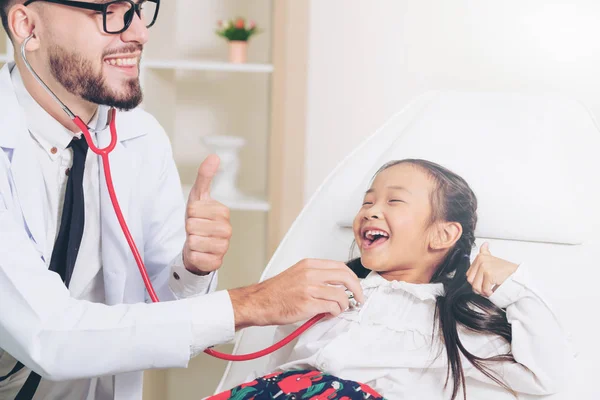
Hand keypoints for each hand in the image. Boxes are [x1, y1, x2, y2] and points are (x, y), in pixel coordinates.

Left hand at [183, 154, 231, 274]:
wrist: (197, 246)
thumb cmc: (198, 220)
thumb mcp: (198, 197)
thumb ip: (205, 176)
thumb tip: (213, 157)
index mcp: (224, 212)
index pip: (193, 209)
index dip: (189, 213)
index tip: (196, 216)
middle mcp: (227, 230)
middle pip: (192, 225)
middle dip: (189, 228)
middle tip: (196, 229)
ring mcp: (223, 247)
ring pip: (193, 241)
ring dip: (190, 242)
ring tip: (197, 240)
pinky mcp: (216, 263)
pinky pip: (195, 256)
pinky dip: (192, 255)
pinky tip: (199, 252)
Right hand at [228, 259, 364, 328]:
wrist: (258, 303)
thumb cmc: (275, 292)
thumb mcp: (297, 275)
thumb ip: (316, 276)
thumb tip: (335, 285)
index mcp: (308, 265)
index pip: (340, 266)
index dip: (352, 277)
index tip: (355, 285)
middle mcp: (310, 273)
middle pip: (345, 277)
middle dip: (357, 289)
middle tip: (358, 298)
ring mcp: (309, 288)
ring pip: (340, 294)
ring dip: (344, 305)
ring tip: (339, 309)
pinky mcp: (307, 304)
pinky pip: (332, 307)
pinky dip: (335, 312)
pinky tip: (329, 313)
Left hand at [466, 242, 518, 296]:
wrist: (516, 273)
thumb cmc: (504, 269)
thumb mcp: (492, 258)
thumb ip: (485, 252)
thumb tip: (484, 244)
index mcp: (480, 257)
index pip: (469, 273)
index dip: (475, 281)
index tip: (481, 283)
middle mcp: (481, 260)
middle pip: (470, 280)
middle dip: (477, 287)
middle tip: (484, 288)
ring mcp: (484, 267)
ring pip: (475, 285)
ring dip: (482, 291)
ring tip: (488, 290)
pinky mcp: (489, 274)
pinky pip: (484, 289)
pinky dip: (488, 293)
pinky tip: (492, 291)